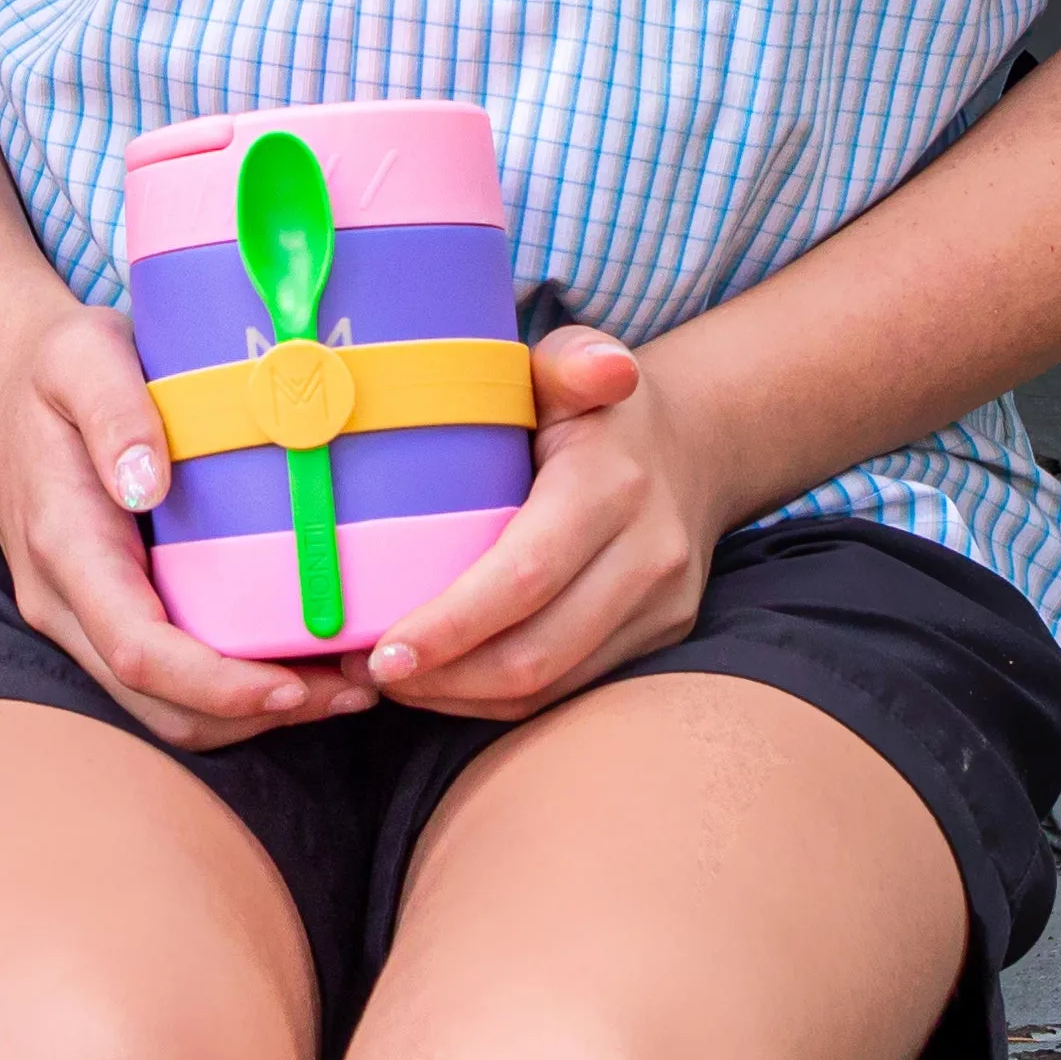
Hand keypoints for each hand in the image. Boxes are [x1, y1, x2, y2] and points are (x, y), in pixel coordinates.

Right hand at [0, 292, 382, 748]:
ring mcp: (79, 615)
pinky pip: (166, 679)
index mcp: (64, 545)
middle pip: (159, 704)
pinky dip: (234, 689)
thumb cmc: (51, 364)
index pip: (137, 649)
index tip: (294, 683)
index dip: (218, 684)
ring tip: (345, 682)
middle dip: (259, 714)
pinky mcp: (103, 612)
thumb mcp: (81, 356)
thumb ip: (113, 411)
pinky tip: (298, 658)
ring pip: (164, 707)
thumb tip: (147, 482)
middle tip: (359, 685)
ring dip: (254, 714)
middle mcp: (65, 601)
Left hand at [363, 326, 716, 719]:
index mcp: (613, 486)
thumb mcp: (577, 367)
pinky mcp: (656, 638)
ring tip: (391, 681)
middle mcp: (647, 555)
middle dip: (444, 678)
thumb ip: (574, 361)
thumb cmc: (597, 407)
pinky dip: (498, 698)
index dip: (452, 625)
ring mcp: (659, 606)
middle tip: (368, 671)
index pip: (526, 576)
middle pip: (536, 652)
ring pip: (551, 685)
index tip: (383, 652)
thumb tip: (605, 367)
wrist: (692, 446)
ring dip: (463, 697)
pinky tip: (443, 682)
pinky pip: (568, 689)